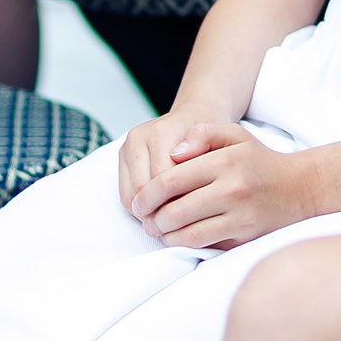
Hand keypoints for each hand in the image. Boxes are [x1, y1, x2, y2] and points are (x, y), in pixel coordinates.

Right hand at [116, 108, 236, 209]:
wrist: (198, 115)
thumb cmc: (210, 136)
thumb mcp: (218, 147)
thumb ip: (203, 164)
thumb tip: (183, 193)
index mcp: (163, 132)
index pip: (164, 180)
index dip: (179, 202)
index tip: (195, 217)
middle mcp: (141, 136)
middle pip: (144, 190)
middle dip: (162, 211)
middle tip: (182, 225)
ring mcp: (129, 145)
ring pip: (131, 197)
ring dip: (150, 213)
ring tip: (171, 220)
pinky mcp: (122, 155)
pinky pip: (124, 195)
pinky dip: (141, 208)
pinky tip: (160, 210)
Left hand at [124, 124, 324, 248]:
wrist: (299, 189)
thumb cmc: (259, 160)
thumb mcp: (235, 134)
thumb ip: (202, 133)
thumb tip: (173, 153)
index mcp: (225, 162)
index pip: (170, 181)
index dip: (146, 195)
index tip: (138, 201)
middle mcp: (233, 190)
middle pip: (174, 212)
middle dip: (151, 219)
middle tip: (143, 218)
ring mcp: (239, 217)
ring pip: (186, 234)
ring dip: (164, 236)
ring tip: (157, 229)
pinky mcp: (243, 237)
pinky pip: (204, 246)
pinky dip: (184, 244)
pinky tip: (177, 236)